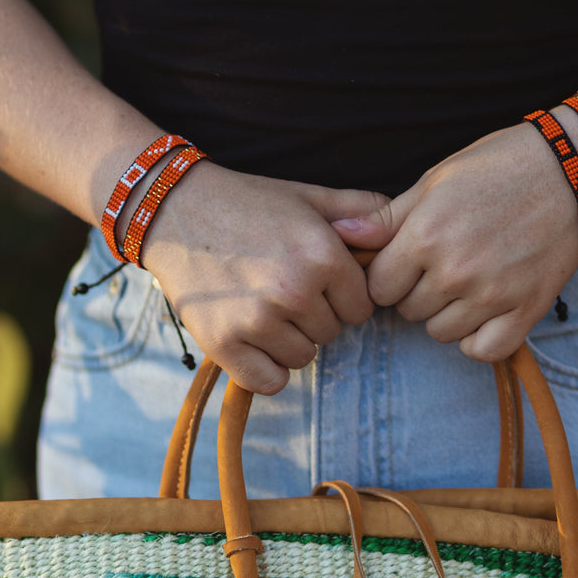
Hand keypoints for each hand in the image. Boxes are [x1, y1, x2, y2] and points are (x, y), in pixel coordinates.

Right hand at [139, 162, 387, 394]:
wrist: (176, 209)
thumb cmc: (249, 202)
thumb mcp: (310, 196)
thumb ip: (363, 209)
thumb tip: (401, 232)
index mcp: (322, 255)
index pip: (361, 308)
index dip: (341, 296)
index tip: (316, 282)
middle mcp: (293, 290)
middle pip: (332, 333)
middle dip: (315, 316)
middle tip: (282, 288)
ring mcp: (256, 320)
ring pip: (303, 357)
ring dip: (289, 340)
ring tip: (264, 306)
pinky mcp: (223, 343)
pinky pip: (268, 381)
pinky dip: (264, 367)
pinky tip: (252, 338)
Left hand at [332, 123, 577, 362]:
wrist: (568, 170)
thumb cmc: (494, 168)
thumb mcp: (432, 183)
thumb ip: (385, 220)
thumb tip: (339, 236)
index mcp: (425, 237)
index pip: (378, 288)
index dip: (387, 276)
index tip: (404, 263)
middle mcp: (455, 271)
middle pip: (408, 311)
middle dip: (415, 292)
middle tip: (439, 266)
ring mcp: (492, 295)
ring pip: (441, 332)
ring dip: (445, 314)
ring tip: (463, 282)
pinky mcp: (527, 309)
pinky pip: (484, 349)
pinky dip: (477, 338)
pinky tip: (481, 313)